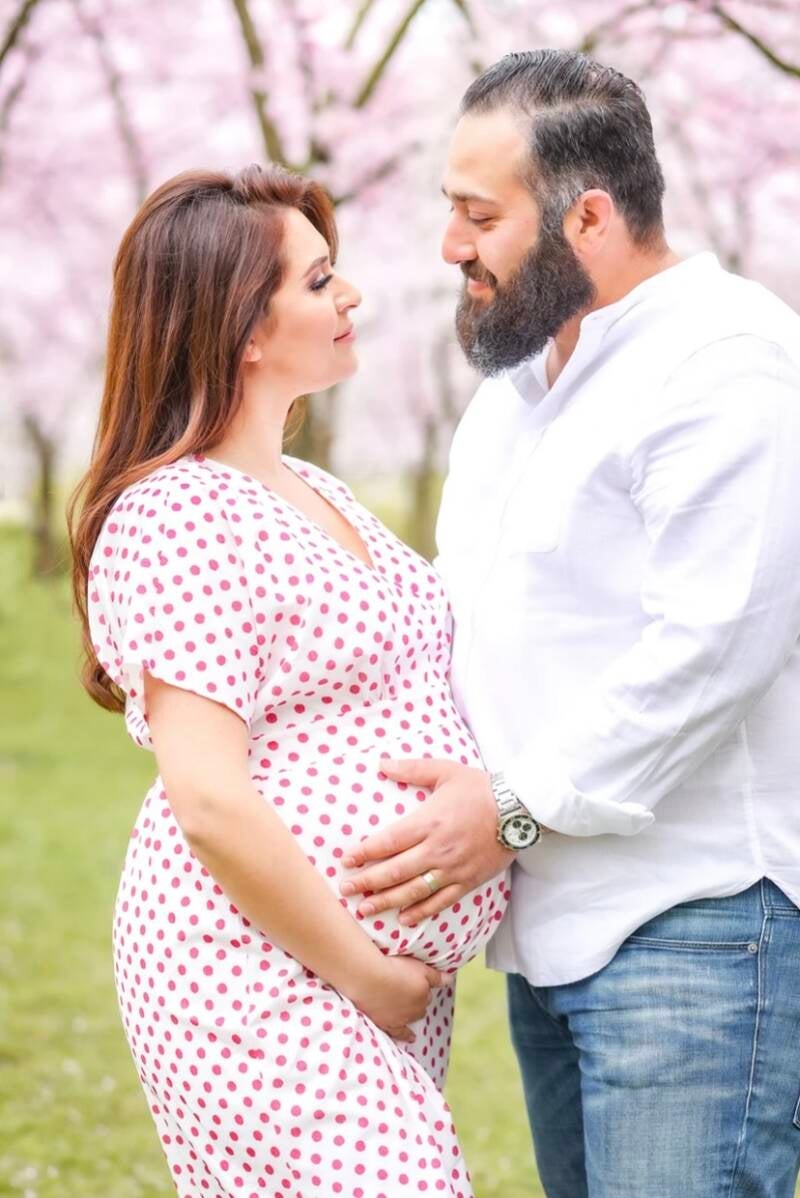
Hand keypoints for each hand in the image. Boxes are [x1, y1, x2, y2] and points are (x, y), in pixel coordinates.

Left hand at [339, 758, 513, 924]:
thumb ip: (412, 769)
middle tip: (345, 890)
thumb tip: (381, 764)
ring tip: (366, 909)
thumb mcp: (445, 771)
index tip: (345, 860)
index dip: (365, 852)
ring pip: (414, 891)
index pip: (389, 841)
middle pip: (396, 870)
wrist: (519, 808)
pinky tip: (404, 919)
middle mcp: (438, 849)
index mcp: (429, 822)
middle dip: (368, 881)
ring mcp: (453, 869)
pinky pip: (441, 901)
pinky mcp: (468, 881)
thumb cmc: (480, 788)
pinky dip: (421, 912)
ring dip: (387, 901)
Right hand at [345, 954, 444, 1041]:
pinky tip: (411, 1038)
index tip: (414, 980)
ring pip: (410, 1018)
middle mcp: (415, 1010)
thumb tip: (450, 980)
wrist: (370, 979)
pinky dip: (406, 1036)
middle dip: (416, 1000)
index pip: (427, 993)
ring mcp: (400, 1019)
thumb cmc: (395, 969)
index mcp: (423, 995)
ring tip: (407, 1005)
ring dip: (410, 1012)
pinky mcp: (386, 1024)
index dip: (421, 986)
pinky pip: (399, 1033)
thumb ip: (436, 977)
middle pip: (420, 1006)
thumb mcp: (420, 968)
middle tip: (406, 988)